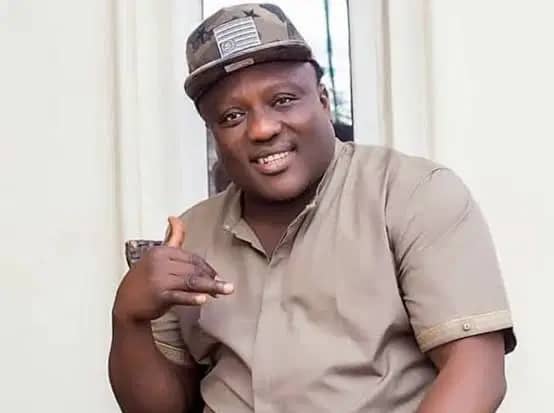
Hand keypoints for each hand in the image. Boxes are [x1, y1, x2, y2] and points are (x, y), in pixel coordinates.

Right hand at [113, 216, 233, 322]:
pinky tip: (204, 299)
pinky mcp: (158, 296)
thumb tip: (175, 217)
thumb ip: (171, 238)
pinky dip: (192, 298)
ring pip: (191, 281)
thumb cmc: (145, 279)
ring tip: (226, 290)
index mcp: (161, 251)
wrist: (126, 304)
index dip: (206, 268)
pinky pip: (179, 296)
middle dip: (211, 278)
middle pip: (193, 269)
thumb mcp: (157, 255)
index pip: (191, 258)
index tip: (216, 276)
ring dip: (211, 286)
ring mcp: (158, 279)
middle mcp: (159, 263)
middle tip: (225, 287)